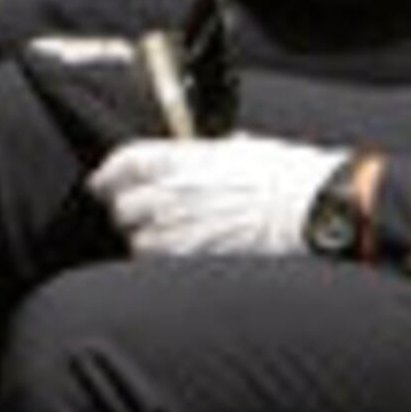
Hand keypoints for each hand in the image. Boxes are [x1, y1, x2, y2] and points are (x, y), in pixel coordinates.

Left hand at [88, 134, 341, 258]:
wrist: (309, 208)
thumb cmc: (286, 175)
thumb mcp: (243, 149)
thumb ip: (213, 153)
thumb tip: (210, 154)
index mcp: (182, 158)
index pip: (124, 163)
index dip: (107, 175)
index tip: (102, 182)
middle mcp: (173, 192)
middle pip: (123, 206)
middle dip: (128, 210)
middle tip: (137, 212)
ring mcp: (181, 228)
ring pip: (137, 239)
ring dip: (146, 238)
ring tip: (164, 237)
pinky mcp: (194, 257)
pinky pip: (159, 262)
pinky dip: (162, 260)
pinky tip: (179, 255)